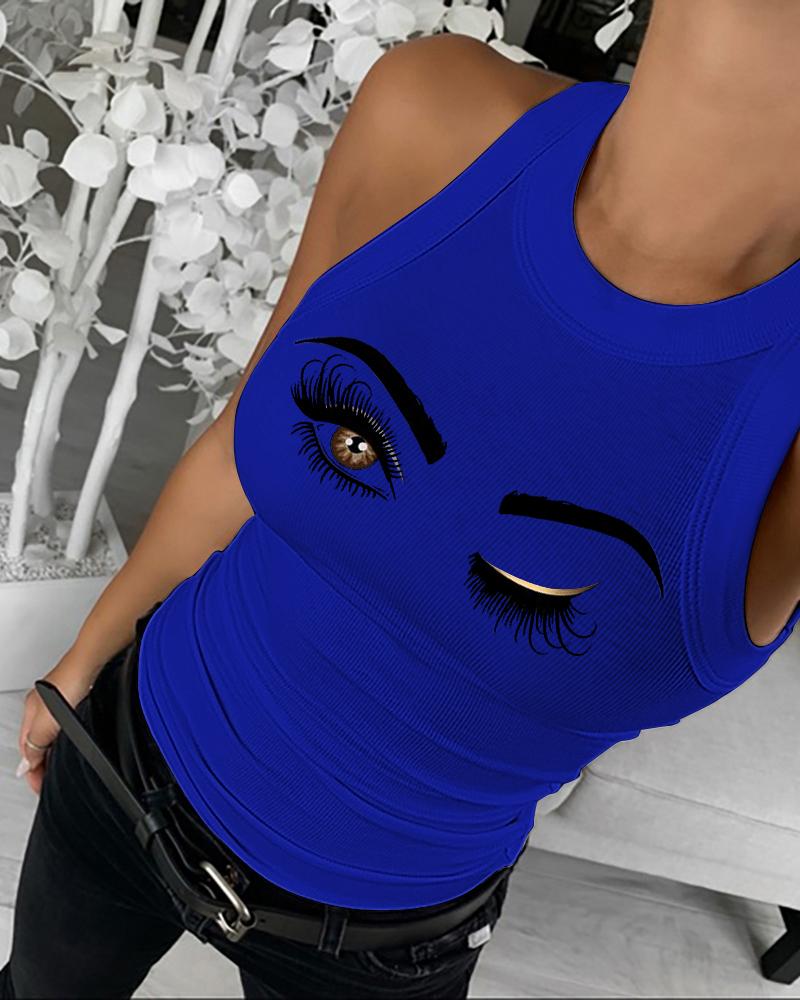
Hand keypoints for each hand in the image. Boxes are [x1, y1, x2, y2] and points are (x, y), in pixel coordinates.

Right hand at [17, 663, 92, 795]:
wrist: (92, 660)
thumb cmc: (70, 680)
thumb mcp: (48, 721)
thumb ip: (36, 743)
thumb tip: (26, 763)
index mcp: (30, 713)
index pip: (26, 751)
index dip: (32, 771)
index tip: (39, 786)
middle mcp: (40, 707)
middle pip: (35, 743)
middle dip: (39, 762)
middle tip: (46, 780)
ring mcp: (57, 701)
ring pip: (49, 734)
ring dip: (51, 750)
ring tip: (57, 766)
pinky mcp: (74, 696)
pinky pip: (63, 724)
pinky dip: (64, 737)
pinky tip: (73, 739)